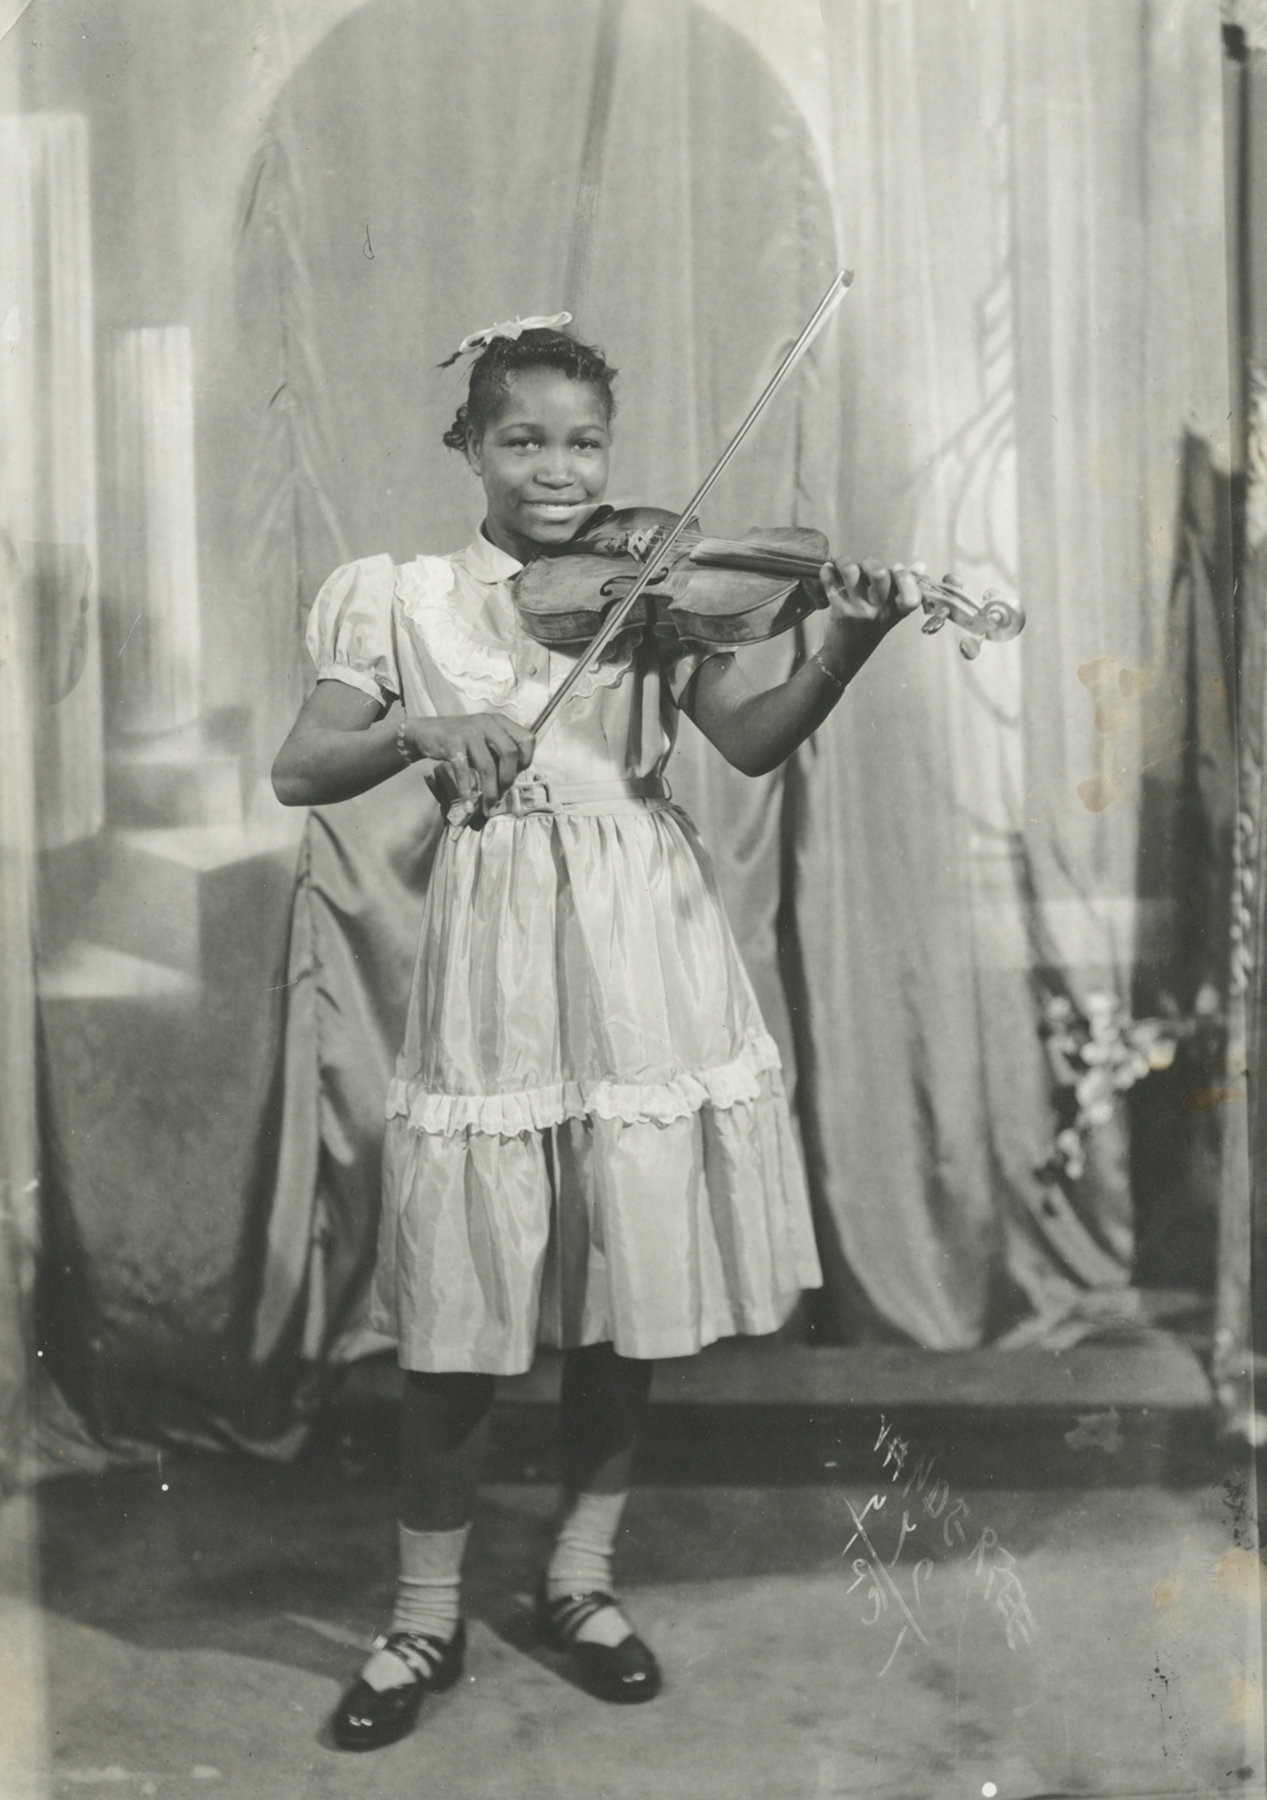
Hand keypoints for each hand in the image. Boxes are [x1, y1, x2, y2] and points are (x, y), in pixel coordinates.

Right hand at [406, 711, 534, 808]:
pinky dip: (467, 792)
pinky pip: (463, 771)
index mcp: (500, 721)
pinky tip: (468, 806)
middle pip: (510, 753)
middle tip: (501, 795)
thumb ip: (499, 753)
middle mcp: (487, 723)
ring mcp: (469, 731)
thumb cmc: (460, 741)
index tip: (516, 775)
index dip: (526, 760)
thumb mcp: (484, 739)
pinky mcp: (452, 742)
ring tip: (488, 808)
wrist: (424, 732)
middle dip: (508, 779)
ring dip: (490, 792)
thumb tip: (511, 783)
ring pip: (488, 766)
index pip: (527, 739)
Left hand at [819, 558, 923, 651]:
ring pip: (851, 572)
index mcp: (896, 612)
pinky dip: (827, 571)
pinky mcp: (839, 610)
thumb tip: (920, 566)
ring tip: (843, 565)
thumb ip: (905, 589)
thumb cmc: (870, 628)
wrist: (846, 655)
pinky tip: (827, 570)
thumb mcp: (891, 613)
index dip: (906, 577)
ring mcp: (858, 610)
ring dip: (845, 562)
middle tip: (863, 567)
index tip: (897, 567)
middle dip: (870, 562)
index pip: (911, 597)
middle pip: (879, 575)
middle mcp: (879, 611)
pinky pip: (831, 582)